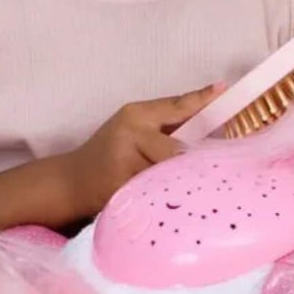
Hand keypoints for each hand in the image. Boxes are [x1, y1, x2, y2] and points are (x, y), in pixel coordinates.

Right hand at [61, 84, 223, 218]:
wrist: (71, 181)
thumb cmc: (109, 152)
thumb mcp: (132, 128)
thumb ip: (165, 125)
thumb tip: (211, 125)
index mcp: (135, 115)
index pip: (175, 106)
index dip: (200, 100)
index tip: (222, 90)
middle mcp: (129, 133)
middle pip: (177, 150)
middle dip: (188, 164)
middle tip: (202, 172)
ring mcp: (123, 162)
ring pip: (167, 173)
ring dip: (176, 183)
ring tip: (174, 189)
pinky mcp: (119, 188)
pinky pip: (152, 193)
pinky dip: (161, 198)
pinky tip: (158, 202)